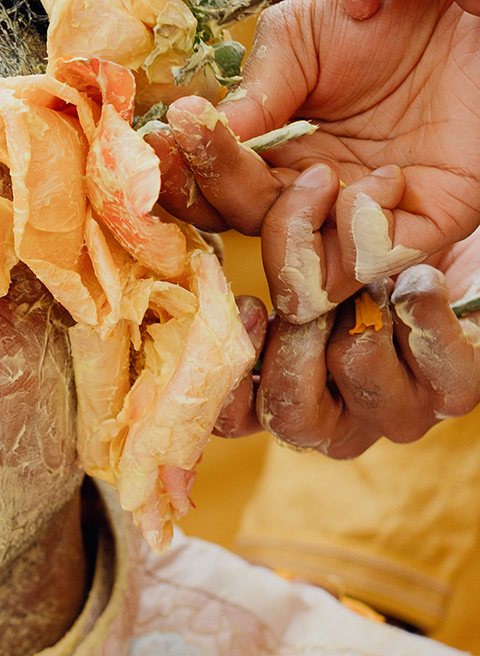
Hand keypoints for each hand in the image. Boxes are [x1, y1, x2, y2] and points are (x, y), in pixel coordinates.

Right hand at [151, 0, 479, 316]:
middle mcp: (315, 188)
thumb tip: (194, 132)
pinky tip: (387, 178)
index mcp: (279, 147)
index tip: (153, 140)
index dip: (178, 172)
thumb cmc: (390, 11)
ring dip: (291, 228)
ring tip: (318, 174)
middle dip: (214, 190)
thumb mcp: (302, 35)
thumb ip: (256, 89)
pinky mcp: (426, 227)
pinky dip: (362, 231)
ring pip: (298, 274)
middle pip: (239, 227)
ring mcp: (367, 214)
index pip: (213, 185)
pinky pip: (370, 267)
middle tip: (202, 139)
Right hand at [213, 230, 479, 456]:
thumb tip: (201, 232)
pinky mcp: (456, 391)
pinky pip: (432, 353)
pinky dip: (421, 301)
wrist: (446, 239)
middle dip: (296, 336)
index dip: (230, 377)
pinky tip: (421, 279)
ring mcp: (399, 413)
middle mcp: (340, 422)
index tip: (249, 306)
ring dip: (362, 303)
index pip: (233, 421)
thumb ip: (250, 252)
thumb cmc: (362, 251)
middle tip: (314, 287)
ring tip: (376, 275)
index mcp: (286, 396)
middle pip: (291, 415)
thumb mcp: (298, 252)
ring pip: (356, 367)